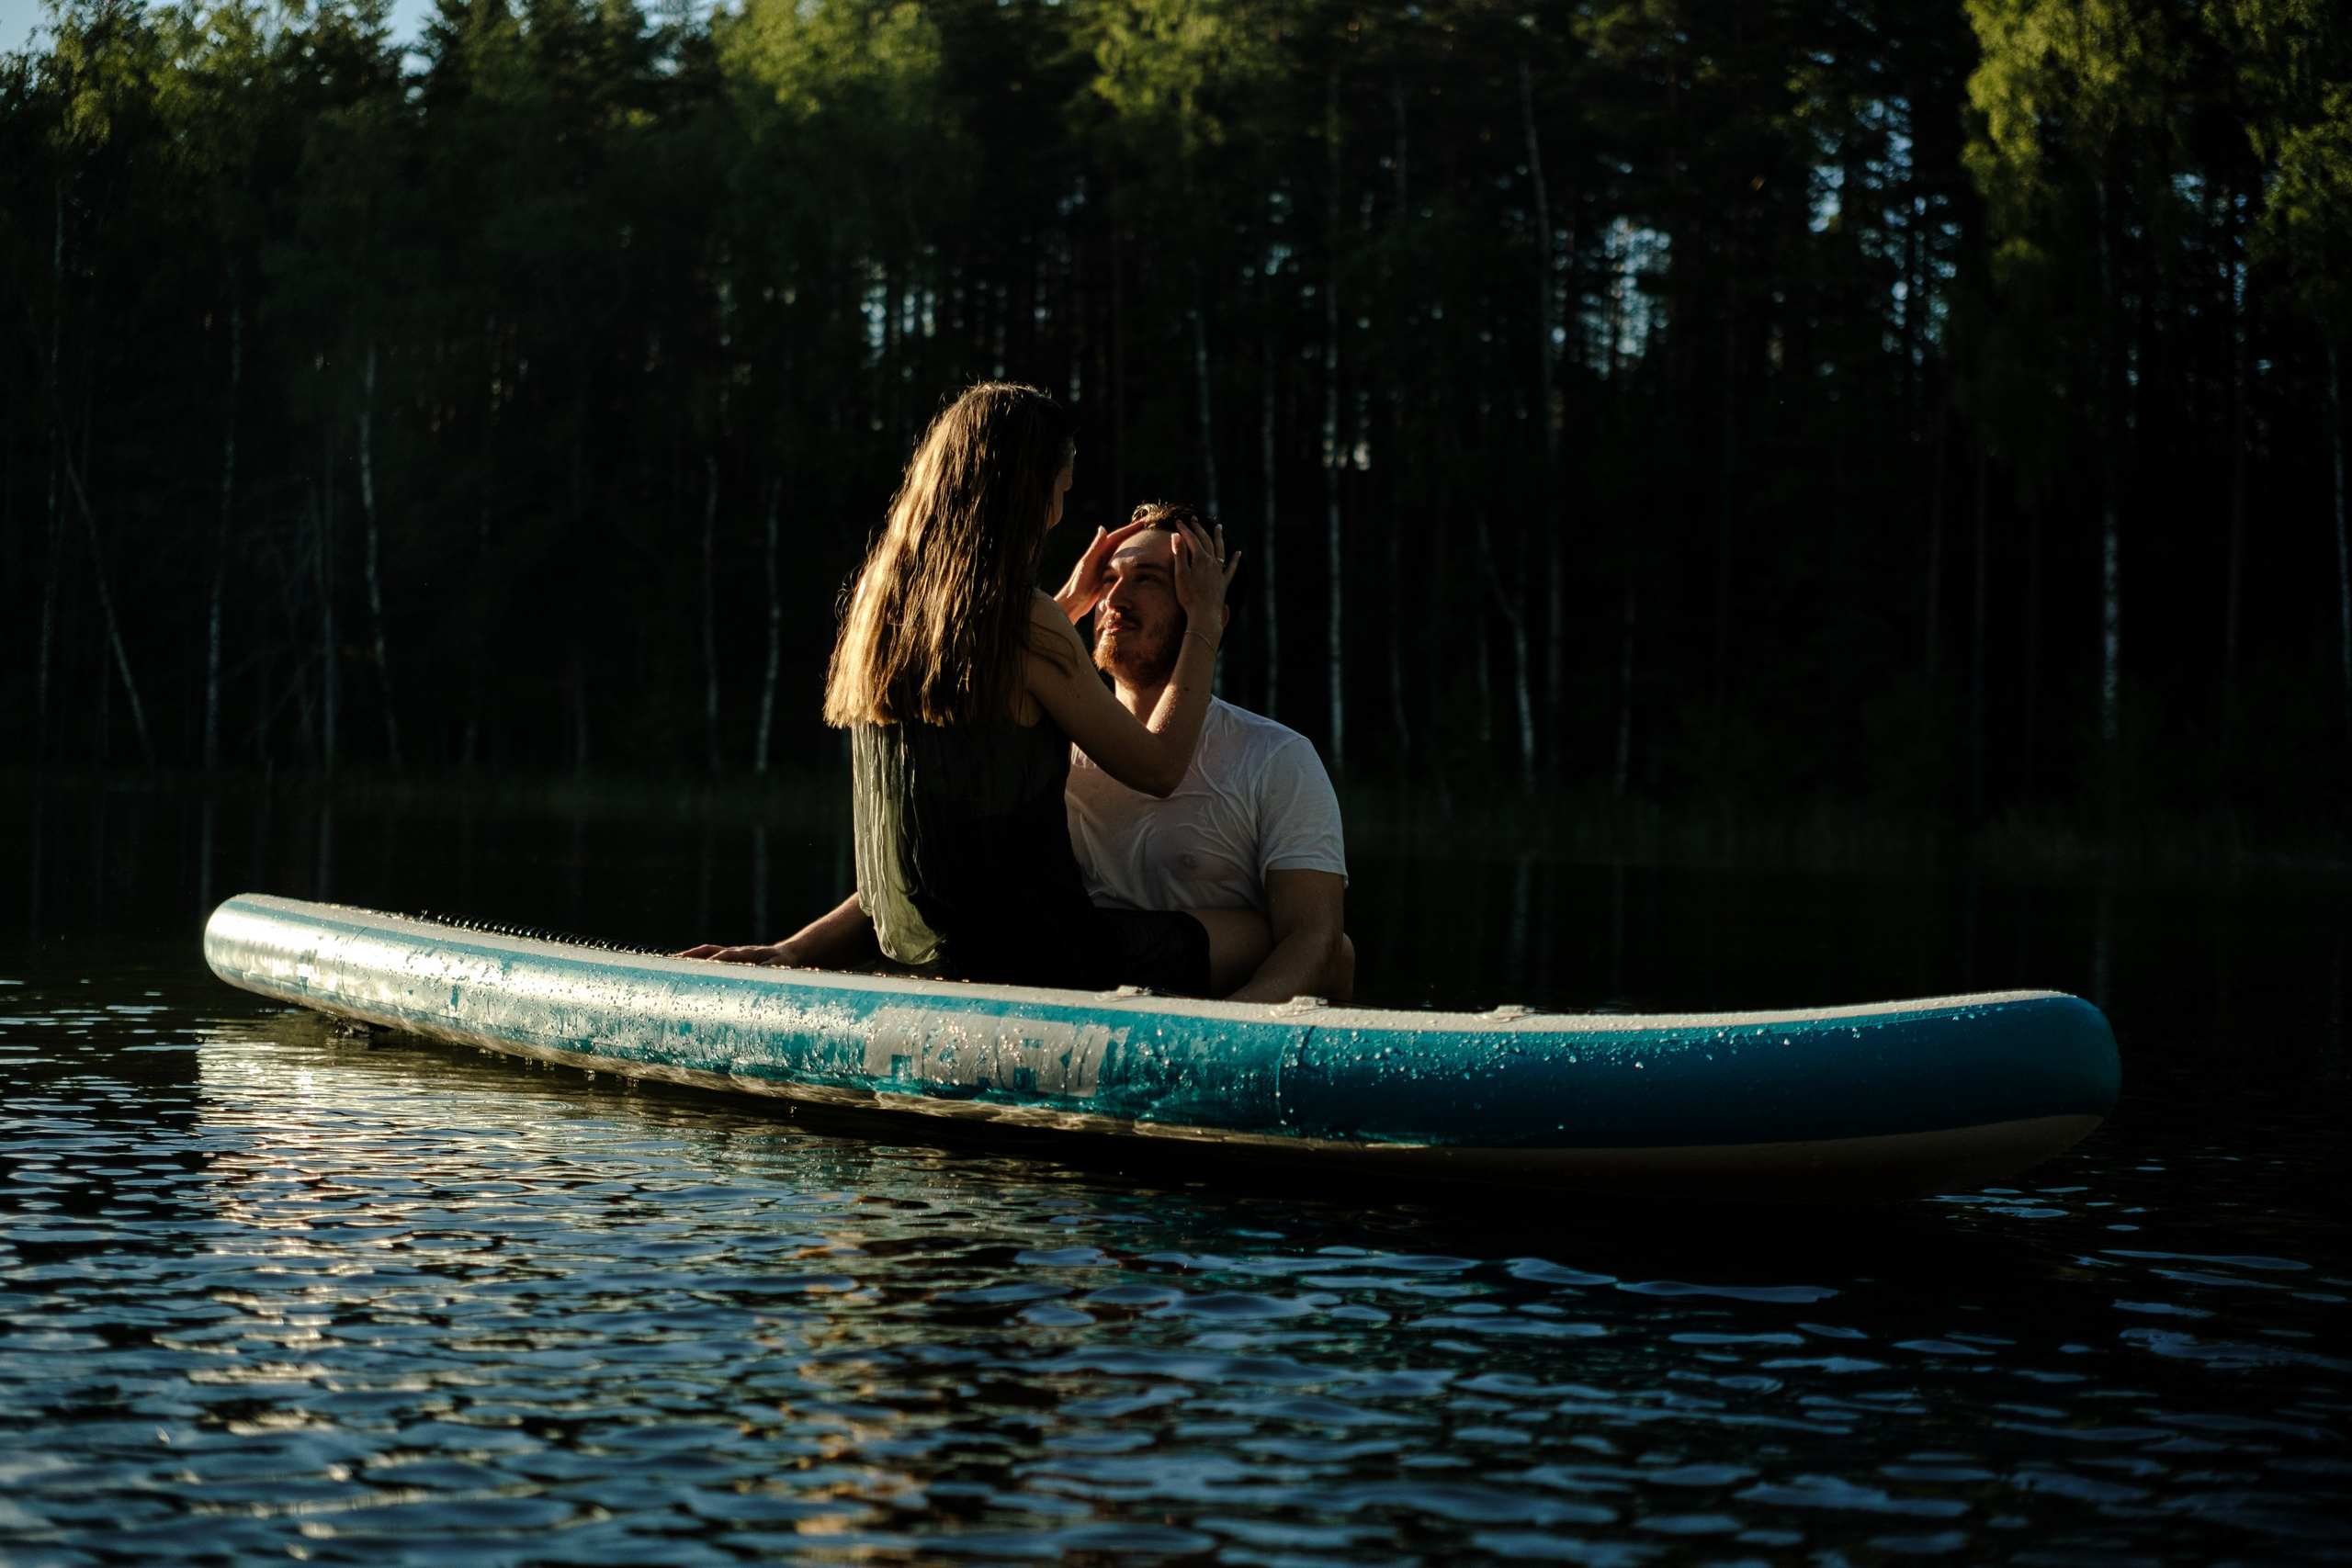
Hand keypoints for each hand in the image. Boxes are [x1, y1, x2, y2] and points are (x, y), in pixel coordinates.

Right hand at [672, 943, 797, 965]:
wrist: (785, 955)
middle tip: (673, 961)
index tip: (704, 965)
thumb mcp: (781, 966)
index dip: (716, 960)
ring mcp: (729, 955)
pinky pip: (707, 958)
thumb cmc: (783, 962)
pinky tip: (681, 970)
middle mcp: (734, 951)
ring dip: (688, 957)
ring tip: (669, 963)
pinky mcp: (727, 960)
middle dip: (692, 956)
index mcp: (746, 953)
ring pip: (705, 953)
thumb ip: (771, 969)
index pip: (727, 955)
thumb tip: (760, 973)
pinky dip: (693, 961)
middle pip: (709, 950)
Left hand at [1053, 517, 1152, 621]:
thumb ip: (1095, 547)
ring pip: (1123, 551)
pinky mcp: (1107, 575)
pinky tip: (1139, 562)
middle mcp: (1102, 555)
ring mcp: (1105, 565)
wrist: (1074, 601)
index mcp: (1099, 551)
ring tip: (1148, 541)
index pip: (1117, 536)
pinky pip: (1122, 563)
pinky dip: (1131, 559)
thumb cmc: (1079, 584)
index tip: (1144, 522)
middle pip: (1121, 541)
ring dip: (1134, 545)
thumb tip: (1102, 528)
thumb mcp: (1088, 564)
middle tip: (1150, 527)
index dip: (1130, 528)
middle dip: (1134, 533)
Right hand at [1170, 520, 1239, 638]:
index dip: (1184, 529)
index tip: (1177, 522)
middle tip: (1193, 519)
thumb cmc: (1189, 596)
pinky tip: (1238, 554)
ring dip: (1218, 537)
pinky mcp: (1223, 582)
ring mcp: (1219, 572)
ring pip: (1220, 549)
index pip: (1191, 539)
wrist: (1204, 615)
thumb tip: (1177, 536)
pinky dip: (1235, 559)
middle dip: (1199, 529)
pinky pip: (1231, 567)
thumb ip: (1180, 554)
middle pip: (1206, 541)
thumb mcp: (1180, 574)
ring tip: (1218, 527)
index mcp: (1200, 559)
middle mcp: (1212, 562)